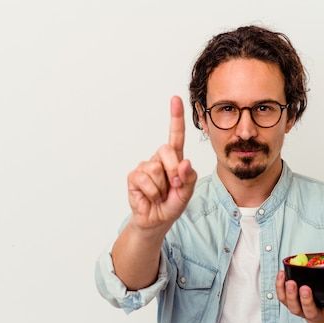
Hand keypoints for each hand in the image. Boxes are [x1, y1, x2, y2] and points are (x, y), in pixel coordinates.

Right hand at [126, 96, 197, 230]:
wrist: (156, 221)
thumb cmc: (172, 204)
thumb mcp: (187, 193)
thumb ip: (189, 178)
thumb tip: (184, 162)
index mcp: (174, 159)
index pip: (176, 135)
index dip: (175, 117)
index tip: (175, 100)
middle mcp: (159, 159)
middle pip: (167, 150)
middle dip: (174, 170)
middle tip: (174, 186)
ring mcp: (145, 167)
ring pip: (156, 169)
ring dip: (162, 188)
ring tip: (160, 195)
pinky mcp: (134, 177)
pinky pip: (145, 180)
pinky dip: (152, 193)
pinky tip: (150, 197)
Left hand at [275, 266, 323, 321]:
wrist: (320, 310)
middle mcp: (315, 313)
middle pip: (310, 311)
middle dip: (307, 300)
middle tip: (305, 288)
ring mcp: (301, 310)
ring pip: (293, 307)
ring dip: (290, 295)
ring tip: (290, 281)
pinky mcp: (290, 303)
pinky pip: (282, 298)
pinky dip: (280, 287)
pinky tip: (281, 274)